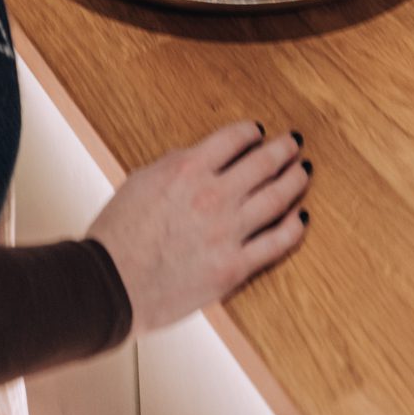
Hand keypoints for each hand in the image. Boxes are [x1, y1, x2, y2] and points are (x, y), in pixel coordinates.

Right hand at [87, 123, 309, 336]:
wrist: (111, 283)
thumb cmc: (118, 234)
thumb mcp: (143, 180)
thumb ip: (178, 166)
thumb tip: (202, 159)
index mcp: (187, 168)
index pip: (233, 137)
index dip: (251, 131)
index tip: (259, 132)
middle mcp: (212, 195)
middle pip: (263, 162)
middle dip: (283, 149)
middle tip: (294, 143)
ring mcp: (227, 232)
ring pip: (277, 198)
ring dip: (295, 181)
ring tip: (303, 172)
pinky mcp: (234, 267)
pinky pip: (276, 243)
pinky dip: (294, 227)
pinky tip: (301, 217)